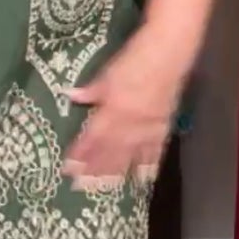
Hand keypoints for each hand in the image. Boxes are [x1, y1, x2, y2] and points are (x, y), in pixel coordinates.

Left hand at [64, 29, 184, 188]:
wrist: (170, 52)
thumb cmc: (137, 56)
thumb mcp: (109, 72)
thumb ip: (92, 90)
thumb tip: (71, 96)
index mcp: (114, 108)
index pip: (94, 136)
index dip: (81, 153)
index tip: (69, 167)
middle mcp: (130, 122)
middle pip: (110, 151)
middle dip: (94, 169)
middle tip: (81, 186)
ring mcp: (148, 126)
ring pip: (130, 154)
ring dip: (116, 171)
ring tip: (104, 187)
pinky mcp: (164, 124)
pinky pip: (155, 149)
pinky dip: (148, 164)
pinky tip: (142, 177)